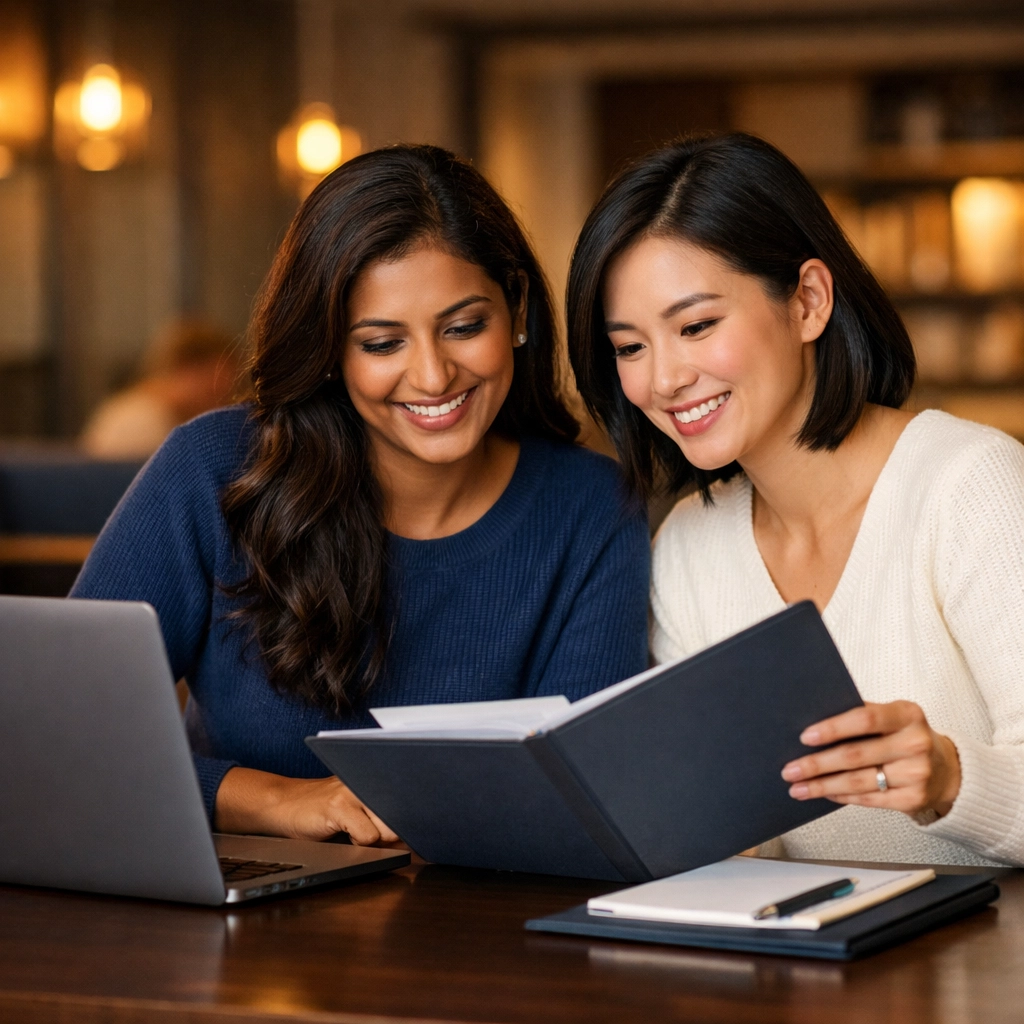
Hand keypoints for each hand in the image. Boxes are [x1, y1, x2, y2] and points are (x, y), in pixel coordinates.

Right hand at [214, 767, 399, 844]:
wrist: (282, 804)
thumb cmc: (321, 811)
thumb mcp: (356, 810)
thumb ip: (380, 817)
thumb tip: (410, 837)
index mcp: (375, 780)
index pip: (408, 802)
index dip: (408, 823)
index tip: (408, 833)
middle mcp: (368, 780)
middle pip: (401, 818)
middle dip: (391, 835)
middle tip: (366, 833)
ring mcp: (353, 791)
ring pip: (387, 829)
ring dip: (374, 841)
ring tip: (352, 832)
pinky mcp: (339, 805)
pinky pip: (367, 836)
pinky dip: (358, 844)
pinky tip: (340, 834)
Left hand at [781, 701, 961, 817]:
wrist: (946, 768)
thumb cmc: (904, 736)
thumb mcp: (892, 716)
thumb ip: (861, 716)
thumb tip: (811, 724)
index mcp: (907, 714)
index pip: (865, 718)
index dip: (833, 728)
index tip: (805, 737)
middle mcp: (915, 743)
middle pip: (856, 755)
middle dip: (817, 764)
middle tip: (790, 769)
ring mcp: (917, 774)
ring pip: (859, 782)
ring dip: (822, 786)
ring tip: (797, 787)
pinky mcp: (914, 799)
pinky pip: (869, 800)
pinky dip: (841, 796)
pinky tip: (823, 794)